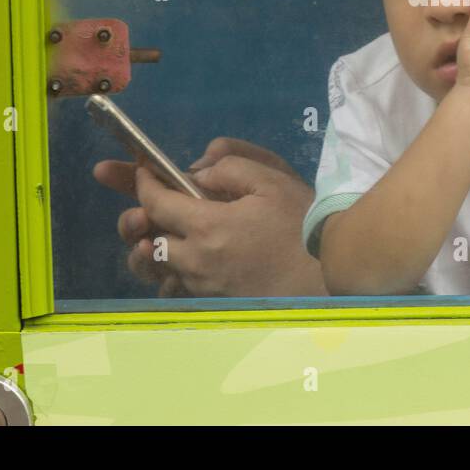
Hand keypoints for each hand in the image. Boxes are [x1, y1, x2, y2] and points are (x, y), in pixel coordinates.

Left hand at [94, 138, 325, 296]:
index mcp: (207, 226)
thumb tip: (197, 172)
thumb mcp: (271, 179)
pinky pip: (179, 290)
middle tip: (145, 208)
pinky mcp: (216, 303)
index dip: (143, 183)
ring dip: (154, 250)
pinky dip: (172, 274)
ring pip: (160, 269)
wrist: (327, 273)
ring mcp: (205, 287)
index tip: (144, 172)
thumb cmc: (302, 222)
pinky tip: (184, 264)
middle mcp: (197, 261)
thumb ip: (230, 166)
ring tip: (158, 237)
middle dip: (141, 220)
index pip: (157, 203)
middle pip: (149, 241)